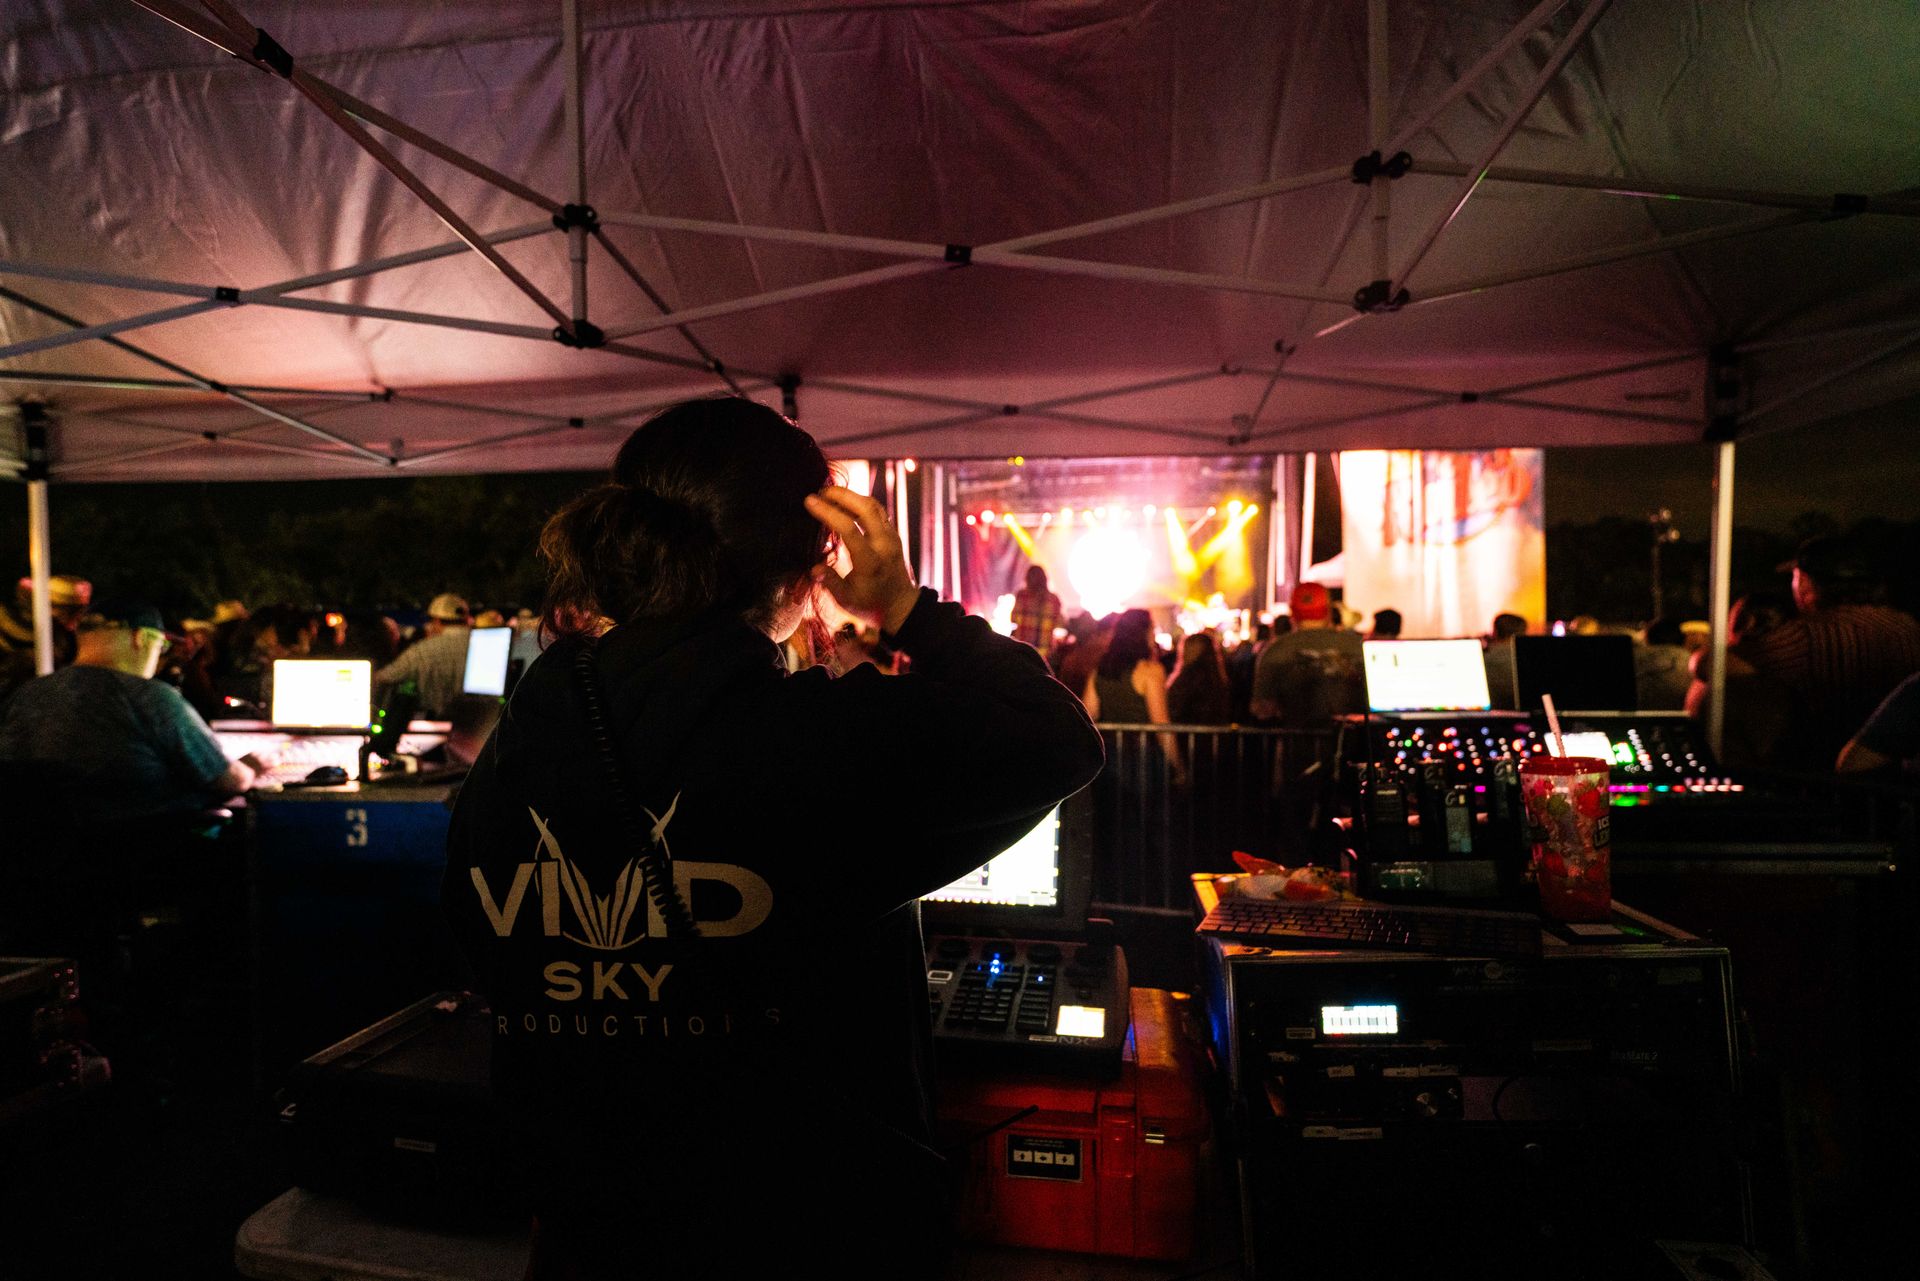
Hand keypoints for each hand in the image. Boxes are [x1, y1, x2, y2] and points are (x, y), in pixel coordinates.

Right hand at [804, 486, 918, 632]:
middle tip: (820, 491)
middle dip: (841, 494)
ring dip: (851, 495)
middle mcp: (884, 545)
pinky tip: (845, 503)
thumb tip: (814, 568)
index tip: (809, 501)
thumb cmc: (871, 605)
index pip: (849, 528)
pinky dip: (860, 502)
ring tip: (829, 495)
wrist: (901, 606)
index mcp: (870, 561)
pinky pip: (877, 511)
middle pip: (865, 507)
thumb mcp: (846, 600)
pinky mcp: (893, 534)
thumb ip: (830, 582)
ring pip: (873, 506)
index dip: (827, 512)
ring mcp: (891, 537)